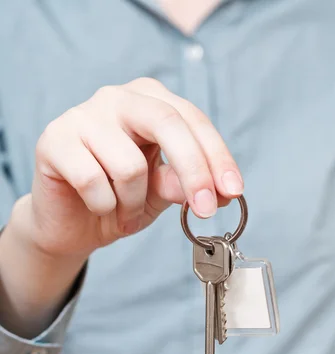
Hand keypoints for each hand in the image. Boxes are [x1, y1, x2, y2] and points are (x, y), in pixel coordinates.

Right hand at [12, 77, 243, 259]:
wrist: (71, 224)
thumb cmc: (120, 198)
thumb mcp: (162, 192)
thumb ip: (185, 183)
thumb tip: (218, 190)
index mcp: (149, 100)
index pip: (192, 120)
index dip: (216, 157)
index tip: (232, 191)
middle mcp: (117, 98)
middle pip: (167, 124)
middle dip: (193, 172)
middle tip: (205, 211)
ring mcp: (82, 115)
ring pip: (129, 165)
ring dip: (134, 204)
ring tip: (125, 211)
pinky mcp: (53, 140)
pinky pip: (92, 181)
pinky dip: (104, 207)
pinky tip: (98, 207)